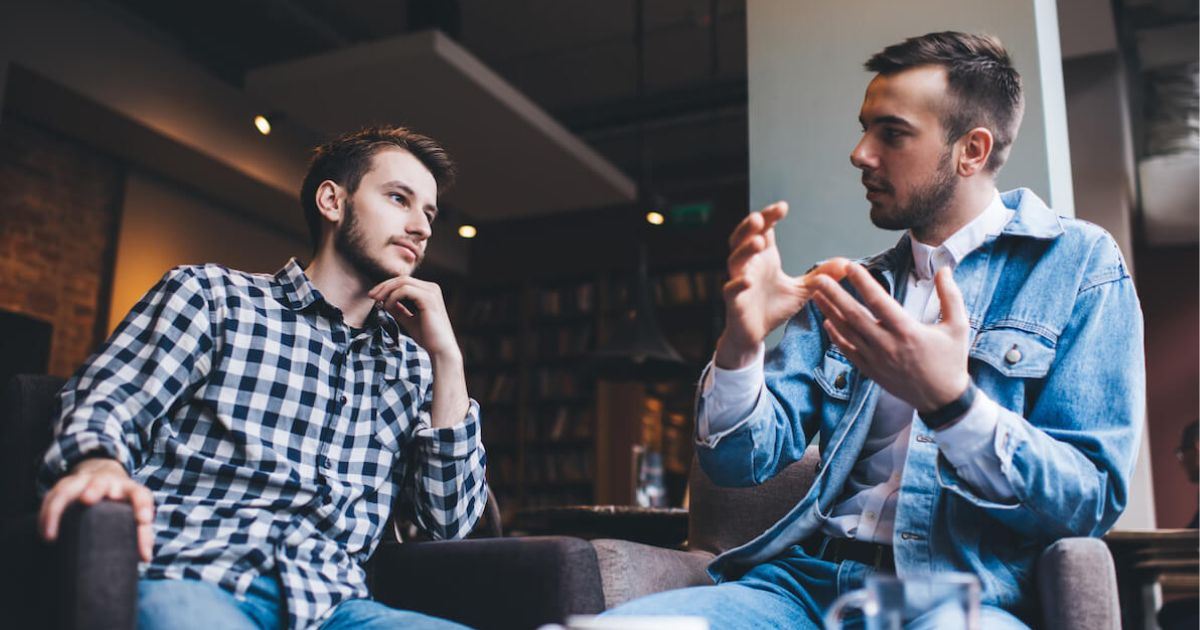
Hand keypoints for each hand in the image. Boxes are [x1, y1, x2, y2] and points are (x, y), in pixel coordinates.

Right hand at [39, 458, 155, 561]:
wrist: (105, 476)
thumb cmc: (123, 503)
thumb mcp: (136, 513)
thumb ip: (142, 534)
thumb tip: (145, 557)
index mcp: (129, 489)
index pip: (139, 495)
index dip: (143, 506)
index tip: (144, 520)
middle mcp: (107, 482)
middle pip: (100, 482)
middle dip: (94, 490)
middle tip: (88, 500)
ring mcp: (83, 481)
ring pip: (68, 488)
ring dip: (58, 507)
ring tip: (51, 535)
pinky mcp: (65, 485)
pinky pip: (51, 496)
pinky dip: (45, 514)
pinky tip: (44, 533)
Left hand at [369, 277, 459, 360]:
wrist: (440, 350)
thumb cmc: (427, 337)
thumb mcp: (409, 319)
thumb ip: (399, 309)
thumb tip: (384, 301)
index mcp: (428, 291)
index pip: (404, 282)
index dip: (387, 286)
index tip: (373, 296)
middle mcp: (432, 288)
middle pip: (402, 279)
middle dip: (384, 286)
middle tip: (371, 295)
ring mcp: (431, 292)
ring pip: (402, 282)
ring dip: (386, 290)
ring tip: (377, 301)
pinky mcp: (428, 299)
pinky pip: (405, 290)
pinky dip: (393, 297)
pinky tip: (388, 307)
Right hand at [715, 201, 849, 368]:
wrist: (754, 335)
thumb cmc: (772, 307)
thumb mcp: (802, 291)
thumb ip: (820, 276)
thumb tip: (846, 264)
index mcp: (764, 258)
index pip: (763, 230)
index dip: (769, 217)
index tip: (783, 207)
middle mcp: (749, 265)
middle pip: (742, 239)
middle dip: (750, 227)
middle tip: (761, 218)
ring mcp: (739, 282)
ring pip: (735, 260)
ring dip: (745, 250)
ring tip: (759, 241)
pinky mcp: (734, 302)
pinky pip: (731, 289)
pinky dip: (738, 284)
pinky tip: (748, 280)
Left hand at [810, 263, 970, 412]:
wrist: (942, 399)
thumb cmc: (951, 361)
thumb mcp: (958, 326)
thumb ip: (950, 296)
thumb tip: (944, 269)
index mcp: (907, 332)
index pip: (879, 301)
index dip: (862, 283)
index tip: (850, 267)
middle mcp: (887, 345)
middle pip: (854, 316)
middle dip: (834, 295)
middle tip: (820, 278)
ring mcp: (876, 359)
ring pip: (846, 332)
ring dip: (830, 312)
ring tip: (817, 294)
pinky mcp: (870, 371)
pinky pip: (848, 351)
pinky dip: (836, 336)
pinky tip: (827, 322)